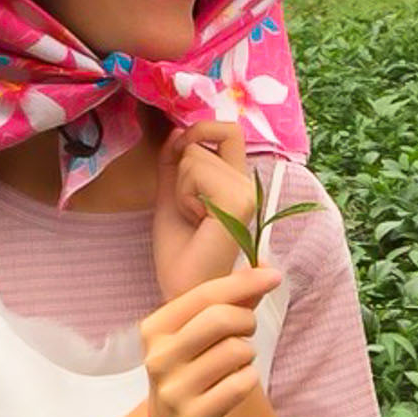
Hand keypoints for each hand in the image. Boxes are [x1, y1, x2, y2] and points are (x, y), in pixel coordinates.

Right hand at [140, 266, 280, 416]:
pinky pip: (242, 383)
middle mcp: (159, 357)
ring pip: (236, 351)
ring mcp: (174, 389)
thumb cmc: (192, 370)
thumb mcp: (200, 334)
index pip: (205, 294)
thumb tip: (265, 267)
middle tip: (246, 332)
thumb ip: (231, 300)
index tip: (274, 275)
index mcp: (156, 328)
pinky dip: (248, 378)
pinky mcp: (194, 416)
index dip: (244, 282)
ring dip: (247, 354)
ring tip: (235, 364)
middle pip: (221, 318)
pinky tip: (235, 385)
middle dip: (246, 320)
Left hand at [153, 120, 255, 299]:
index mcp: (235, 182)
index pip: (229, 131)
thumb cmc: (178, 249)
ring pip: (196, 154)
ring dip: (180, 184)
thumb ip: (174, 161)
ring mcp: (246, 192)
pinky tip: (195, 220)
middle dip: (183, 165)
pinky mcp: (238, 201)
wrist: (181, 286)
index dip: (201, 130)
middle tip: (187, 205)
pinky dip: (183, 193)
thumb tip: (176, 130)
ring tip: (191, 216)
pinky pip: (196, 171)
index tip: (179, 149)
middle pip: (210, 136)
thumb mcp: (170, 193)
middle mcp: (247, 184)